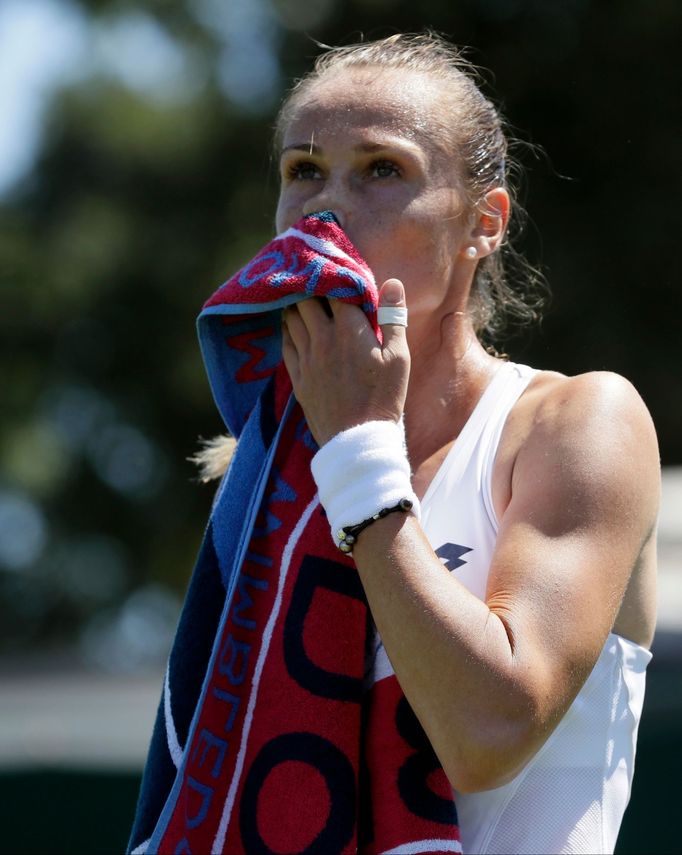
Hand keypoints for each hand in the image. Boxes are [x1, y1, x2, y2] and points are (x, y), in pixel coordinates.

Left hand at [281, 279, 409, 445]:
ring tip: (302, 298)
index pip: (335, 288)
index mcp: (350, 330)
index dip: (336, 275)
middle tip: (316, 280)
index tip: (338, 270)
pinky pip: (286, 343)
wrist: (358, 440)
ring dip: (296, 305)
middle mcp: (323, 338)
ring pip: (291, 318)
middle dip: (310, 286)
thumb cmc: (384, 398)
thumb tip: (392, 283)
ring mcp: (307, 358)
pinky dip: (288, 329)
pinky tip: (292, 326)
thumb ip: (394, 317)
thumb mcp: (399, 357)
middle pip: (306, 299)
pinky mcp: (298, 376)